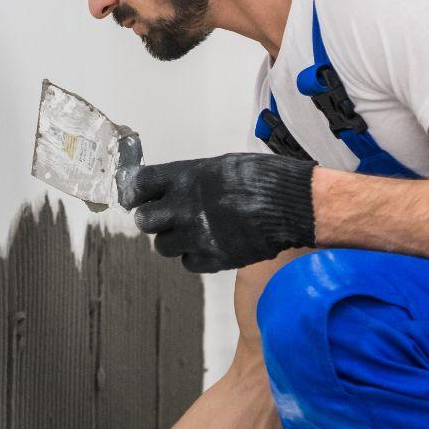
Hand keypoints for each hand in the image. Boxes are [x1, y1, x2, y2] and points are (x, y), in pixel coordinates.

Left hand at [118, 153, 314, 271]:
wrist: (294, 204)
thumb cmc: (264, 178)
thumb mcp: (221, 166)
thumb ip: (191, 180)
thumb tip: (172, 189)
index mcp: (185, 178)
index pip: (139, 186)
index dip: (134, 193)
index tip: (135, 197)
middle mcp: (184, 208)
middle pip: (144, 222)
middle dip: (152, 220)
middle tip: (165, 218)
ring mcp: (197, 236)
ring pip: (163, 246)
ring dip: (174, 240)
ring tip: (194, 231)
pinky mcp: (213, 259)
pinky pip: (188, 263)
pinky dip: (196, 256)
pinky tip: (211, 244)